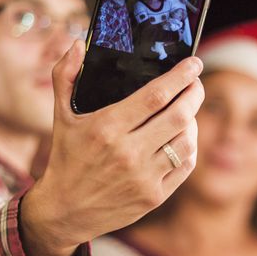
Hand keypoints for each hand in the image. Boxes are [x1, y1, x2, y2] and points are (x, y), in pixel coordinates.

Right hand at [21, 41, 203, 255]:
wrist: (64, 210)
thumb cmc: (66, 157)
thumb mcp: (60, 116)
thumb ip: (65, 76)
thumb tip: (77, 45)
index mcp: (106, 128)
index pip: (155, 96)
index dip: (180, 76)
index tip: (193, 64)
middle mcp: (127, 153)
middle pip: (179, 115)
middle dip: (194, 93)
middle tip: (196, 82)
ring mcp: (143, 177)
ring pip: (187, 141)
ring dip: (194, 120)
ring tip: (188, 110)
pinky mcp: (153, 196)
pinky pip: (186, 166)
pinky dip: (190, 147)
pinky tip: (184, 137)